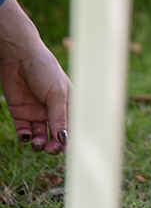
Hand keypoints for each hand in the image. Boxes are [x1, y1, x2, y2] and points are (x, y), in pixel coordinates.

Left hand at [0, 0, 70, 153]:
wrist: (18, 57)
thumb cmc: (45, 71)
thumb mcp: (56, 95)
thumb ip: (59, 118)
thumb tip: (64, 140)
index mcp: (70, 106)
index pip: (75, 127)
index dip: (74, 140)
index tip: (72, 150)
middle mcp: (55, 112)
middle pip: (58, 136)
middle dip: (56, 146)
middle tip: (52, 149)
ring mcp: (38, 114)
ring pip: (42, 137)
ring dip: (41, 144)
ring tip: (38, 144)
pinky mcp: (21, 114)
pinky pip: (25, 132)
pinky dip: (25, 138)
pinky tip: (26, 137)